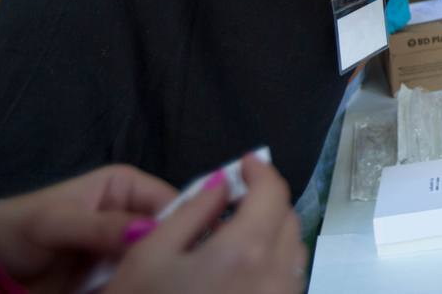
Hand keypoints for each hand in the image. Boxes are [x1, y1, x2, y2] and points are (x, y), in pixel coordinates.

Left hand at [0, 164, 174, 289]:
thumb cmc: (19, 229)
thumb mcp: (55, 223)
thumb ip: (101, 226)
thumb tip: (148, 231)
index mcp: (127, 188)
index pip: (171, 202)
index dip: (183, 223)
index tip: (182, 250)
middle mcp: (132, 215)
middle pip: (166, 234)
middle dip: (165, 253)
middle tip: (163, 274)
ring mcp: (123, 249)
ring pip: (153, 260)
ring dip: (150, 274)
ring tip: (148, 285)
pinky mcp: (113, 276)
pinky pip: (135, 280)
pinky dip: (135, 287)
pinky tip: (134, 290)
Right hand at [106, 155, 304, 293]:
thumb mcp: (148, 255)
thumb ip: (191, 211)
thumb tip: (222, 184)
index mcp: (245, 251)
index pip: (273, 193)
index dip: (261, 171)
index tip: (245, 163)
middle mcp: (276, 275)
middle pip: (288, 219)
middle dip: (265, 201)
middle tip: (233, 198)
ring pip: (292, 250)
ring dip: (271, 231)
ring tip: (233, 232)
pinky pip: (287, 279)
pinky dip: (272, 261)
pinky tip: (238, 267)